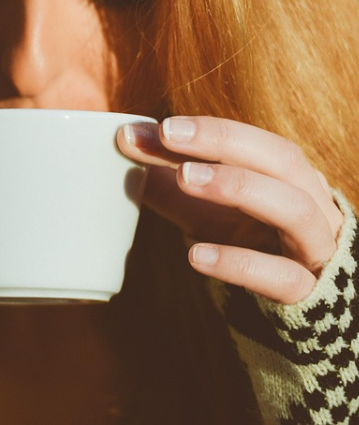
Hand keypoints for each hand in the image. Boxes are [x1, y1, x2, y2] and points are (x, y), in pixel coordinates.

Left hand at [117, 116, 343, 303]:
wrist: (286, 314)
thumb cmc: (242, 243)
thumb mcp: (201, 208)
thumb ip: (165, 176)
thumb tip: (125, 138)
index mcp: (289, 178)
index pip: (255, 142)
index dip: (212, 130)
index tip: (162, 126)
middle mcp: (313, 205)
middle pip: (283, 160)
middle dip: (225, 142)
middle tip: (169, 135)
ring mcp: (315, 249)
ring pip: (294, 209)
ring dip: (238, 186)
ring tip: (184, 177)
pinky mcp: (308, 294)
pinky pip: (283, 276)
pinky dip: (239, 262)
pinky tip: (195, 254)